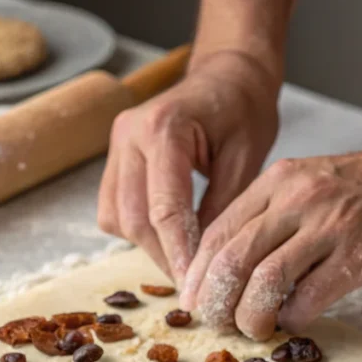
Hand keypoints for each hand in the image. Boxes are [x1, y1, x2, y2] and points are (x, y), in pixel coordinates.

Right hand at [97, 51, 279, 284]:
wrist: (227, 75)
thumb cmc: (244, 109)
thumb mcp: (247, 158)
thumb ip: (222, 209)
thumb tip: (207, 263)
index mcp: (164, 128)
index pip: (164, 208)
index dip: (179, 253)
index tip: (196, 286)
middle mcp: (130, 135)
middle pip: (134, 218)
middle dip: (163, 257)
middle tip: (193, 285)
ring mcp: (117, 145)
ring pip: (117, 218)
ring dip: (148, 247)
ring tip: (183, 265)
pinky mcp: (114, 158)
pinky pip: (114, 209)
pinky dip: (137, 231)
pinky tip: (168, 239)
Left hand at [179, 141, 361, 339]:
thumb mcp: (304, 184)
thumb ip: (267, 217)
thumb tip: (229, 267)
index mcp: (275, 184)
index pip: (216, 233)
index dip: (198, 275)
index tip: (193, 303)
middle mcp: (295, 201)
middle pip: (232, 259)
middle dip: (216, 302)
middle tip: (217, 325)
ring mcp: (328, 227)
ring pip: (265, 280)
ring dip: (250, 316)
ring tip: (253, 330)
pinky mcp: (359, 256)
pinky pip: (310, 296)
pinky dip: (293, 318)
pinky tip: (294, 323)